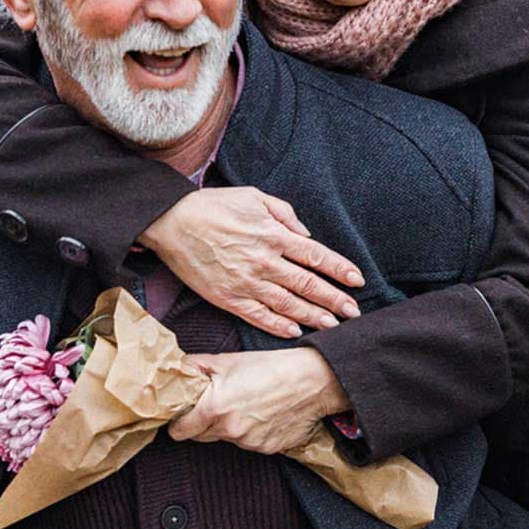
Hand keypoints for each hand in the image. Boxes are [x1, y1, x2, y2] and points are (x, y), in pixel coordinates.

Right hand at [140, 187, 363, 339]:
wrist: (171, 223)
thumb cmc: (213, 206)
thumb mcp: (253, 196)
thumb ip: (284, 213)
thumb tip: (306, 234)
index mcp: (273, 235)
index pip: (316, 256)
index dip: (339, 269)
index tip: (357, 280)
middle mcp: (264, 261)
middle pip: (308, 284)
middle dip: (334, 299)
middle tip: (354, 312)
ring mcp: (246, 283)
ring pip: (288, 305)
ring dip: (313, 316)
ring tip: (333, 326)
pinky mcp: (228, 298)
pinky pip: (258, 316)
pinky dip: (278, 326)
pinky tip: (295, 332)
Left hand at [168, 348, 349, 456]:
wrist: (313, 380)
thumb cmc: (271, 367)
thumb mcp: (228, 360)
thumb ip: (196, 367)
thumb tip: (177, 370)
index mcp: (214, 408)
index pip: (179, 431)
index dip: (178, 422)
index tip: (182, 416)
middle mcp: (229, 430)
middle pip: (200, 437)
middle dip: (202, 423)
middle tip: (216, 404)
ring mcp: (249, 443)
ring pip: (226, 439)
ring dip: (228, 426)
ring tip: (245, 404)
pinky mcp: (267, 449)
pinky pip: (249, 444)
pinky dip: (250, 432)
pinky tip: (261, 414)